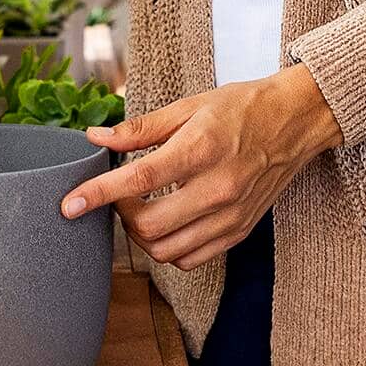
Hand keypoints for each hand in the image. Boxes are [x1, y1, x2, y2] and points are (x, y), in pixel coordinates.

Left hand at [62, 64, 341, 269]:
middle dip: (120, 215)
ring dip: (141, 236)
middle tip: (119, 195)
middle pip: (149, 227)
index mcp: (201, 149)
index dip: (98, 194)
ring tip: (140, 209)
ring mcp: (231, 215)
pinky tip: (166, 224)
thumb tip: (95, 138)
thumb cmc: (241, 108)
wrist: (297, 121)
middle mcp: (218, 188)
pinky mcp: (240, 231)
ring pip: (167, 251)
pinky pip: (191, 258)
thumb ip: (139, 129)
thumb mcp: (188, 107)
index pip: (138, 180)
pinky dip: (168, 249)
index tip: (69, 205)